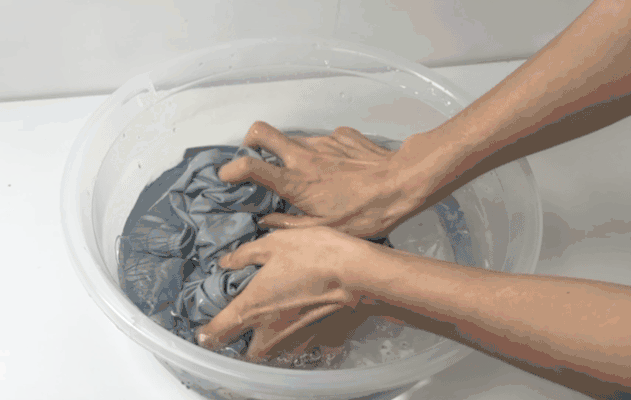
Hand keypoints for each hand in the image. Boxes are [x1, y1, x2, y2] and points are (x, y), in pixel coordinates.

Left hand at [195, 226, 392, 361]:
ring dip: (271, 345)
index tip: (203, 335)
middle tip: (245, 330)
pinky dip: (300, 341)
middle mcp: (271, 330)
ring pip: (276, 352)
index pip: (218, 332)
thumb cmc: (313, 254)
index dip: (207, 335)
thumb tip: (226, 261)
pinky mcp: (320, 339)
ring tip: (275, 326)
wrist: (357, 272)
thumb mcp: (274, 243)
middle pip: (249, 353)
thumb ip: (245, 255)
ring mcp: (296, 338)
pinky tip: (305, 323)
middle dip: (244, 347)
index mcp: (253, 307)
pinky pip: (304, 347)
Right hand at [218, 121, 421, 237]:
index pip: (251, 165)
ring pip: (294, 139)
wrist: (403, 183)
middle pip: (262, 131)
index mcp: (296, 182)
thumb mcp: (325, 231)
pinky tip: (339, 170)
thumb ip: (289, 226)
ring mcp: (323, 141)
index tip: (227, 176)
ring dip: (292, 154)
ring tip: (311, 176)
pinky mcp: (342, 135)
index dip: (231, 168)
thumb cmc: (366, 213)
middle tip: (258, 158)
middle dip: (251, 141)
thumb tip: (264, 222)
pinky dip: (322, 154)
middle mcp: (304, 155)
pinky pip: (322, 141)